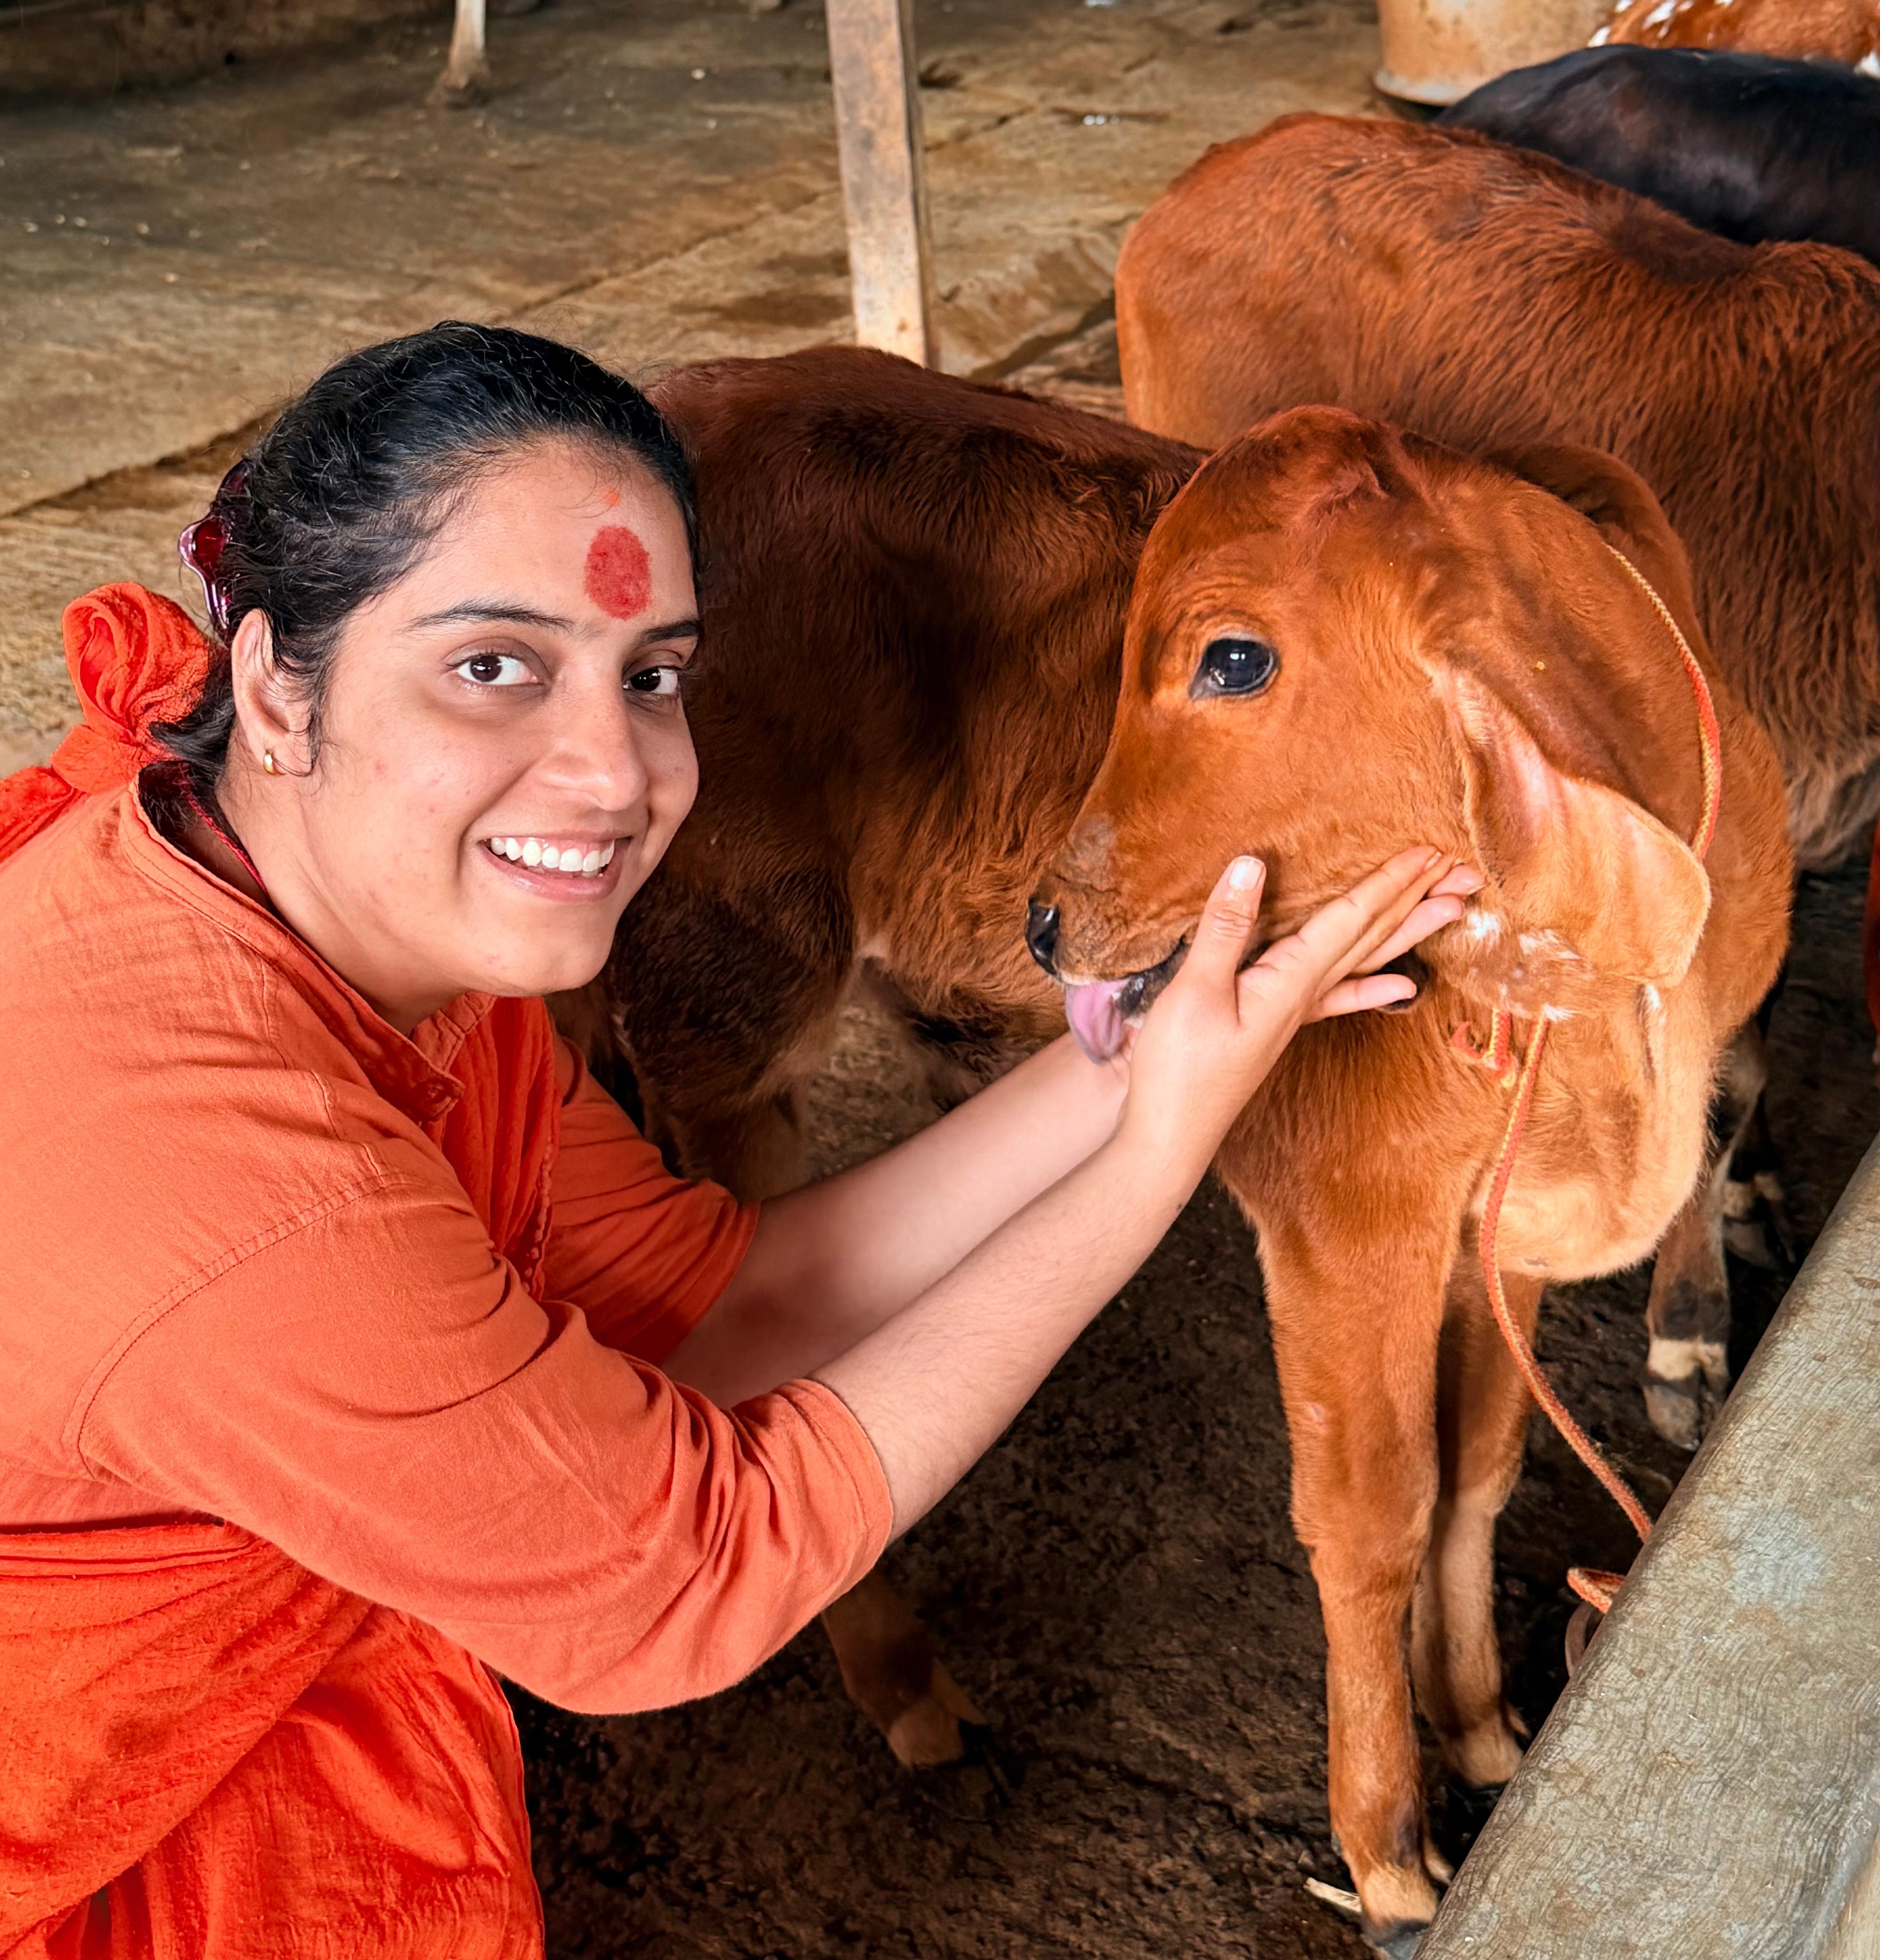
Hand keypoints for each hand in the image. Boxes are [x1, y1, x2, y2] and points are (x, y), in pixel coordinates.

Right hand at [1119, 847, 1474, 1169]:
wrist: (1171, 1136)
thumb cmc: (1179, 1069)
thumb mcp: (1194, 990)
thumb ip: (1226, 928)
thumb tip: (1253, 864)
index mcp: (1290, 981)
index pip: (1352, 920)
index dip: (1391, 882)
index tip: (1431, 852)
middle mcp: (1306, 995)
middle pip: (1375, 937)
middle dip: (1419, 900)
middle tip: (1467, 870)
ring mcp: (1297, 1012)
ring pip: (1366, 961)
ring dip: (1408, 931)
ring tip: (1451, 909)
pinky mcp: (1280, 1025)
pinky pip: (1340, 997)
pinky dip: (1373, 987)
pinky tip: (1406, 985)